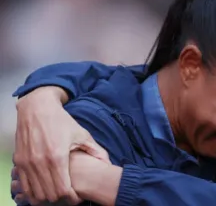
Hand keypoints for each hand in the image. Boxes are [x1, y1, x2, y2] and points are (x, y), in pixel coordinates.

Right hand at [13, 86, 109, 203]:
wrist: (37, 108)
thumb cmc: (62, 121)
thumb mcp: (82, 135)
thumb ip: (96, 151)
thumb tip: (108, 164)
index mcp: (57, 157)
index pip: (63, 190)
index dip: (72, 198)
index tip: (78, 197)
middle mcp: (40, 162)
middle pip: (49, 196)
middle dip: (61, 200)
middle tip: (69, 197)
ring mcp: (27, 163)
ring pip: (35, 194)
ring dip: (47, 198)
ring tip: (58, 194)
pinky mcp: (18, 161)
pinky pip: (24, 186)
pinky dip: (34, 192)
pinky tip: (44, 187)